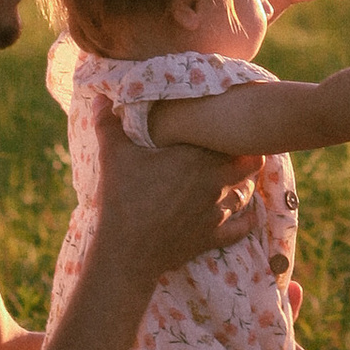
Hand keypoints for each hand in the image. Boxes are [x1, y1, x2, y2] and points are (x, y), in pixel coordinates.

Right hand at [91, 120, 261, 279]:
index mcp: (196, 159)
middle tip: (243, 148)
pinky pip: (240, 229)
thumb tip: (99, 97)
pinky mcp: (212, 238)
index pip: (232, 139)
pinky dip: (247, 221)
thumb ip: (109, 124)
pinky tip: (250, 216)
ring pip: (245, 194)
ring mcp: (215, 212)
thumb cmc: (123, 199)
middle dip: (249, 155)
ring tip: (243, 177)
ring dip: (246, 185)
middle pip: (249, 165)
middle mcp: (213, 183)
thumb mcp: (113, 156)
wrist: (127, 252)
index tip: (234, 125)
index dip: (237, 131)